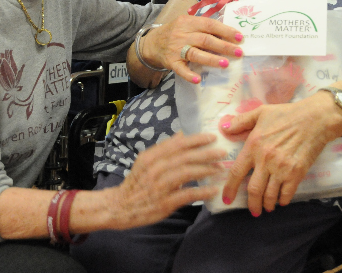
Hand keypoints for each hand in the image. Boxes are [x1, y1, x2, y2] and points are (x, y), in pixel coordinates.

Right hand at [107, 132, 224, 229]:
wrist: (119, 207)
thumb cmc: (136, 183)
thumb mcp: (146, 161)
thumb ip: (164, 148)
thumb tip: (182, 135)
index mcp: (150, 157)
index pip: (177, 144)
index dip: (196, 139)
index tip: (212, 137)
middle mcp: (154, 169)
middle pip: (184, 157)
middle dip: (206, 153)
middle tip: (222, 152)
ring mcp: (159, 186)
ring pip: (186, 173)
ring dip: (206, 169)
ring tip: (220, 168)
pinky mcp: (164, 203)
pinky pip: (186, 194)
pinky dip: (201, 191)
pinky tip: (213, 189)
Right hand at [144, 14, 242, 83]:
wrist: (152, 43)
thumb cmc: (177, 33)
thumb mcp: (188, 24)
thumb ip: (204, 27)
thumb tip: (229, 34)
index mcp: (189, 22)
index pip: (210, 25)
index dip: (226, 31)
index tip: (240, 38)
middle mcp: (183, 34)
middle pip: (205, 40)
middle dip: (223, 46)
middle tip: (238, 52)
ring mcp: (176, 49)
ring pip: (195, 54)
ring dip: (211, 59)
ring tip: (226, 64)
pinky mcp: (171, 62)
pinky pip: (181, 69)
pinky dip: (189, 75)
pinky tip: (198, 80)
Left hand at [219, 94, 337, 215]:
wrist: (315, 119)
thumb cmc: (287, 114)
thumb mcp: (260, 112)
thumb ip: (241, 121)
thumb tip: (224, 127)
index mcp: (253, 146)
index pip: (237, 172)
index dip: (230, 188)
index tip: (227, 199)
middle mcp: (265, 160)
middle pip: (254, 190)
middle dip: (252, 205)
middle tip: (253, 211)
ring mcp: (281, 168)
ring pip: (270, 195)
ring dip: (267, 205)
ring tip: (267, 207)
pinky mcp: (297, 173)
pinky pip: (287, 194)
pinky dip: (282, 200)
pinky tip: (281, 200)